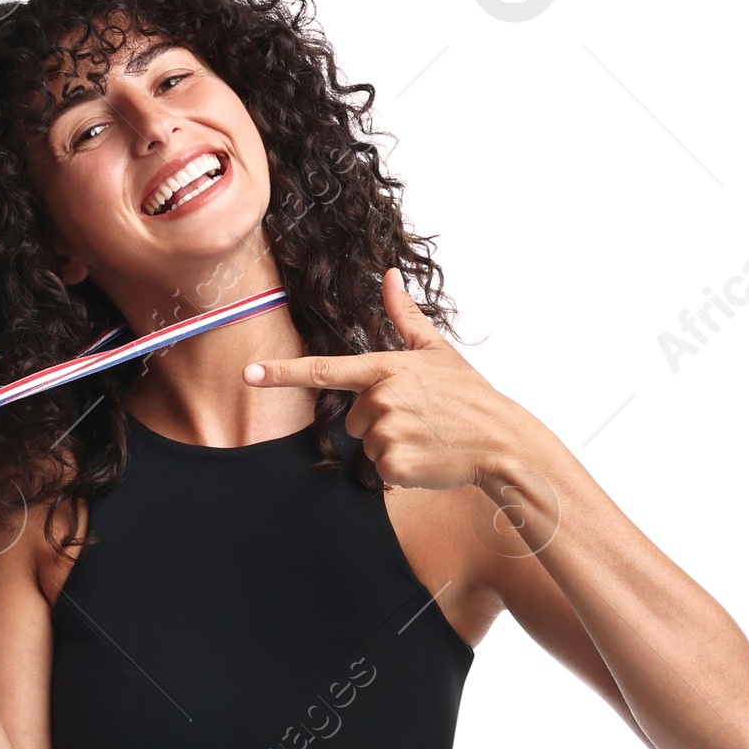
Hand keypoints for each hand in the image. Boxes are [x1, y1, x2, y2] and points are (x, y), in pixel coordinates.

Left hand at [242, 266, 530, 490]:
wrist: (499, 440)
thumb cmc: (468, 396)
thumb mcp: (437, 352)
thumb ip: (405, 317)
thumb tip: (389, 276)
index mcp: (386, 368)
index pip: (324, 370)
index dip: (282, 373)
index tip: (250, 374)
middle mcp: (382, 398)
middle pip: (353, 420)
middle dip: (380, 423)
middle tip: (419, 419)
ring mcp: (388, 433)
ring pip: (367, 446)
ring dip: (392, 446)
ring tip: (426, 437)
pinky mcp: (395, 464)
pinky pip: (380, 472)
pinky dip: (401, 470)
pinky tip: (428, 458)